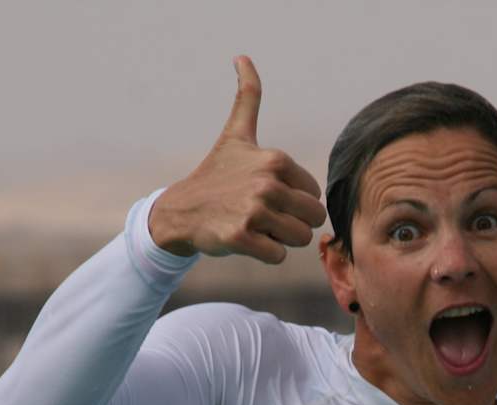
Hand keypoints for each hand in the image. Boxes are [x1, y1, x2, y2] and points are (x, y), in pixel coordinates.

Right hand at [149, 56, 326, 263]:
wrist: (181, 210)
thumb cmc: (216, 175)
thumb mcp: (236, 134)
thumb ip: (247, 98)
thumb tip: (242, 56)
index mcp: (275, 160)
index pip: (314, 195)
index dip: (294, 201)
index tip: (266, 195)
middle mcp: (266, 183)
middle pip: (312, 218)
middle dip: (293, 223)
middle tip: (264, 216)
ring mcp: (253, 211)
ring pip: (299, 239)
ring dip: (281, 239)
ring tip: (256, 227)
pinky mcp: (241, 238)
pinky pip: (278, 256)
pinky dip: (266, 253)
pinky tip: (246, 240)